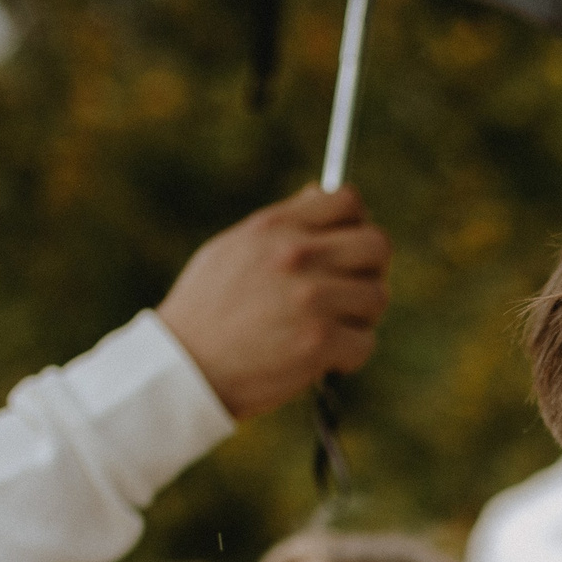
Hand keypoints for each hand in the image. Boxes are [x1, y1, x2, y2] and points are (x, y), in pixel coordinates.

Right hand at [157, 185, 393, 418]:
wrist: (183, 369)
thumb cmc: (206, 311)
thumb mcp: (233, 249)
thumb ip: (281, 222)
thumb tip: (318, 192)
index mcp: (275, 226)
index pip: (348, 201)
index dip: (357, 225)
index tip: (348, 250)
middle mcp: (297, 255)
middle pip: (377, 245)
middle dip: (371, 271)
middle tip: (349, 295)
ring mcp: (311, 298)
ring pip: (377, 297)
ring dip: (360, 318)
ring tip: (327, 330)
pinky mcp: (319, 342)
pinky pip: (365, 342)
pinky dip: (349, 356)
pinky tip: (322, 359)